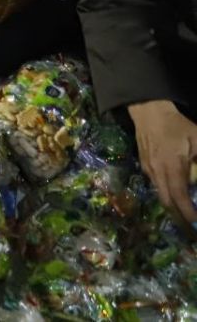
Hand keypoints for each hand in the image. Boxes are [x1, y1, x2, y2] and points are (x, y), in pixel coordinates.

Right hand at [128, 100, 196, 226]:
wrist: (148, 112)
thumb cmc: (176, 125)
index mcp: (172, 167)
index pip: (179, 196)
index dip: (187, 211)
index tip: (195, 221)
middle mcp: (157, 172)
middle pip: (167, 201)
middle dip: (179, 215)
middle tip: (191, 223)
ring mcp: (148, 169)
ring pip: (160, 193)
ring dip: (172, 204)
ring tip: (184, 209)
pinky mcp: (144, 165)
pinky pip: (156, 184)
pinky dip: (166, 191)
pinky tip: (174, 189)